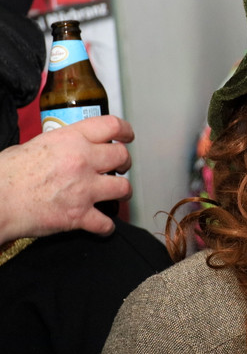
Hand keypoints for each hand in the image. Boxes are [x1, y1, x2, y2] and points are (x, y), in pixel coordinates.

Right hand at [0, 115, 133, 241]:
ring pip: (123, 187)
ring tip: (117, 194)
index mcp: (70, 140)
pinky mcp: (79, 215)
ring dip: (123, 192)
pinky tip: (102, 226)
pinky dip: (106, 227)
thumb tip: (64, 149)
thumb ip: (57, 146)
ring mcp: (84, 189)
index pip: (111, 126)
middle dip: (124, 162)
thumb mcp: (33, 146)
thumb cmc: (5, 174)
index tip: (127, 136)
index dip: (125, 131)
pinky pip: (106, 223)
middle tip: (120, 167)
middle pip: (122, 156)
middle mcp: (82, 161)